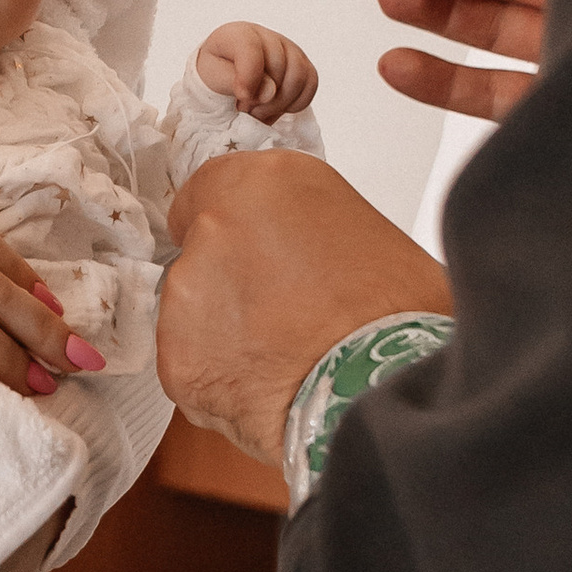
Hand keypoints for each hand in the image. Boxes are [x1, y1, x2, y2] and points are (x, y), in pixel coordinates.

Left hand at [155, 149, 449, 462]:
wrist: (379, 388)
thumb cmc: (394, 318)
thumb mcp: (369, 234)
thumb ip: (313, 229)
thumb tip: (311, 254)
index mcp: (266, 183)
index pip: (213, 188)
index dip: (239, 228)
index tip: (256, 251)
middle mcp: (216, 228)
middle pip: (204, 252)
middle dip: (235, 281)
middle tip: (285, 312)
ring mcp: (187, 293)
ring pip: (192, 312)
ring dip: (224, 332)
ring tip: (283, 356)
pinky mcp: (177, 357)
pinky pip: (191, 366)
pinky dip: (218, 380)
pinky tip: (266, 387)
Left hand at [194, 19, 319, 121]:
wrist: (226, 75)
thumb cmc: (218, 73)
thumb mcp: (212, 77)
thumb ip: (234, 81)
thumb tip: (270, 91)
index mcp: (239, 33)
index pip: (251, 48)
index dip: (249, 77)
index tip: (242, 98)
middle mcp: (267, 36)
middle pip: (279, 66)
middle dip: (262, 98)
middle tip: (244, 109)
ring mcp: (288, 48)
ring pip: (299, 77)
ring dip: (279, 104)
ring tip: (258, 111)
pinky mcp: (302, 63)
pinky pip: (311, 84)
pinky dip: (294, 104)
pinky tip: (274, 108)